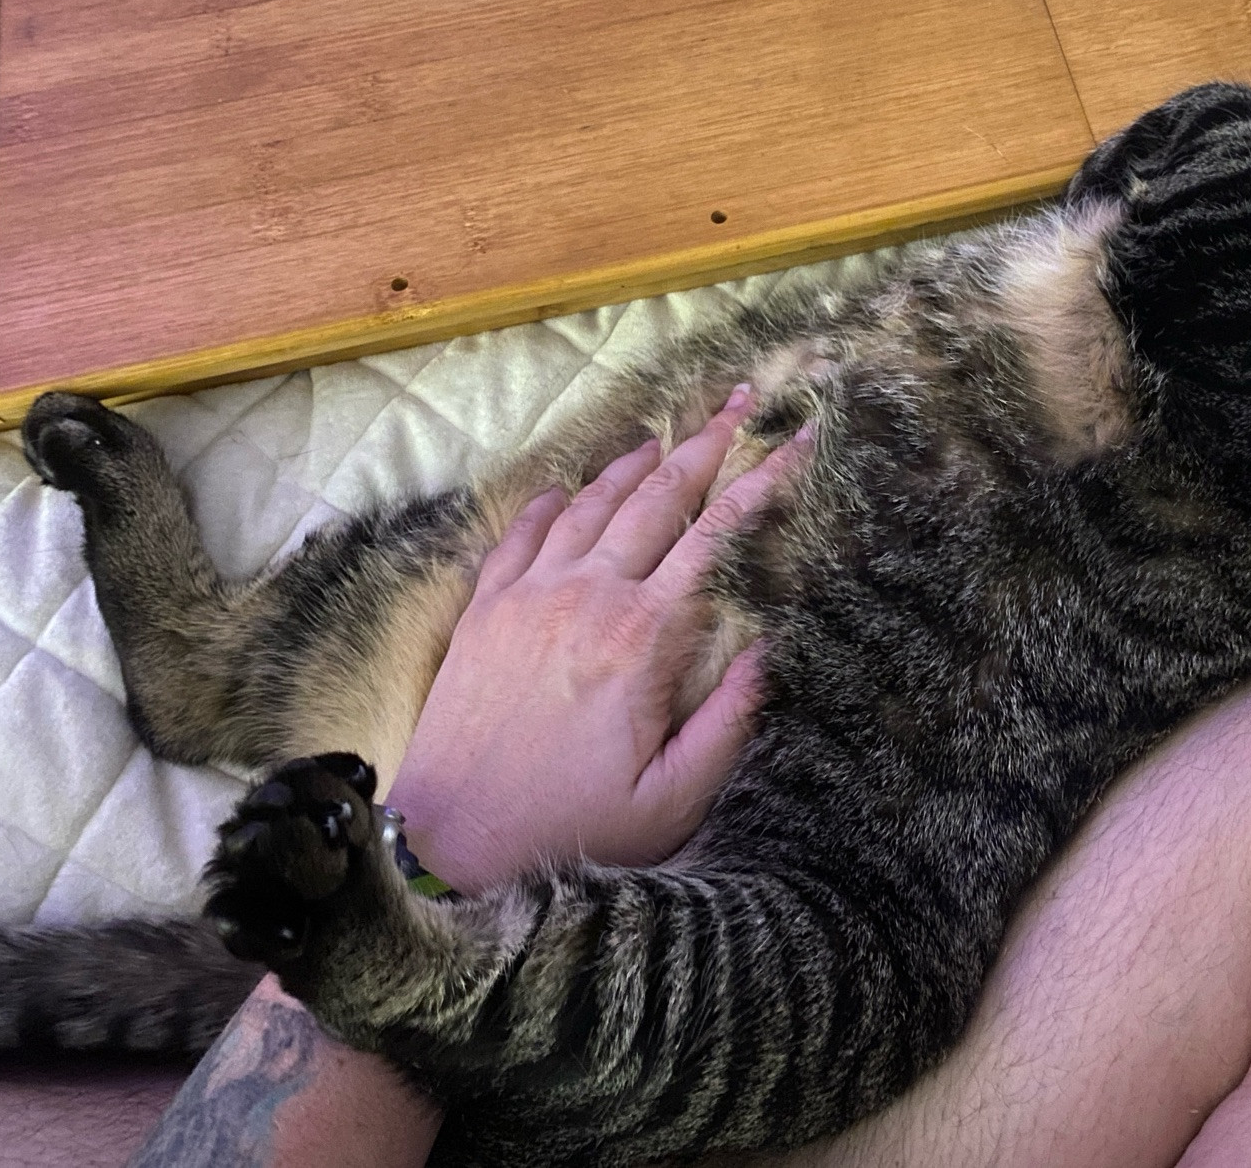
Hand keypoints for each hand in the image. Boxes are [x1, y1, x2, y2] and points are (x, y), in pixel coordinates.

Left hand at [385, 385, 804, 892]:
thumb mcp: (676, 797)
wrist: (450, 848)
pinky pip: (521, 535)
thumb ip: (731, 719)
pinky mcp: (483, 614)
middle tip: (740, 401)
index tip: (800, 440)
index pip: (718, 535)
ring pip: (590, 504)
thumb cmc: (573, 831)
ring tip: (667, 437)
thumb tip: (771, 647)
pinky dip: (552, 503)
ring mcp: (527, 598)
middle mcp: (585, 598)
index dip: (766, 480)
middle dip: (707, 443)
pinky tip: (570, 491)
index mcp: (643, 638)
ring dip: (633, 464)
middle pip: (657, 496)